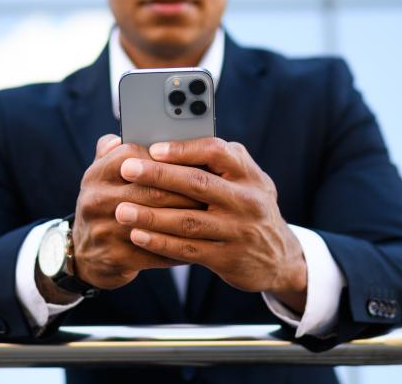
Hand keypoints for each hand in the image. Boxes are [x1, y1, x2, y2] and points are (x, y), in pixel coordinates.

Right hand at [71, 134, 203, 289]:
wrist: (84, 255)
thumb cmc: (107, 205)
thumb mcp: (103, 176)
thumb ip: (119, 150)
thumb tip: (139, 126)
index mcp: (97, 174)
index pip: (136, 155)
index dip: (168, 158)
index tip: (195, 159)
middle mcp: (97, 199)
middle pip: (152, 189)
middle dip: (187, 190)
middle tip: (214, 189)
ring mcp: (104, 230)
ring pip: (157, 220)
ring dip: (188, 217)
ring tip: (212, 213)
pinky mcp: (115, 257)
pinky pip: (156, 251)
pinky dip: (180, 246)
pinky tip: (200, 242)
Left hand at [114, 137, 307, 313]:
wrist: (279, 258)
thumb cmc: (249, 208)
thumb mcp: (246, 181)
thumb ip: (216, 163)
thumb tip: (166, 144)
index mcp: (248, 173)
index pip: (216, 151)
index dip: (183, 149)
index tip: (153, 148)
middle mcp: (247, 200)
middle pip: (197, 183)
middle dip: (158, 176)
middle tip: (125, 169)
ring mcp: (238, 231)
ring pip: (188, 220)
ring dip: (151, 215)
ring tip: (122, 210)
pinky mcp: (228, 258)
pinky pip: (188, 249)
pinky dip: (160, 242)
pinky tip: (138, 236)